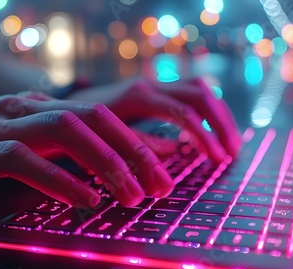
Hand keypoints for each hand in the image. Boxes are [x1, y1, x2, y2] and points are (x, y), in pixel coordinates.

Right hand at [0, 94, 173, 206]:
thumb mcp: (27, 154)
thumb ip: (64, 159)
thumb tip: (113, 176)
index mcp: (39, 109)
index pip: (103, 117)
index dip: (138, 145)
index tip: (164, 176)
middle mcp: (23, 109)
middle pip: (93, 117)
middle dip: (134, 151)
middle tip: (162, 187)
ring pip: (64, 130)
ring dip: (105, 163)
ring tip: (132, 196)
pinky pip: (21, 160)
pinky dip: (57, 179)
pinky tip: (84, 199)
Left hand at [68, 77, 241, 162]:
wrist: (59, 106)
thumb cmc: (79, 126)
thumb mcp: (104, 138)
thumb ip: (139, 144)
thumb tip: (176, 150)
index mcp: (138, 95)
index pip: (184, 113)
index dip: (205, 136)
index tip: (218, 160)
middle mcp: (150, 85)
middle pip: (200, 96)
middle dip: (220, 125)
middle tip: (232, 154)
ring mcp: (154, 84)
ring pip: (199, 90)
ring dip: (219, 115)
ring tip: (230, 144)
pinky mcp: (155, 89)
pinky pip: (190, 92)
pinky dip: (207, 111)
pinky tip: (212, 131)